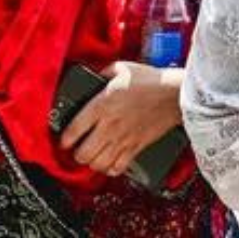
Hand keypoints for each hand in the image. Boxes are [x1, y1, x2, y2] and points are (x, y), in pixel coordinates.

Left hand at [61, 62, 182, 176]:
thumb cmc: (151, 80)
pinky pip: (118, 167)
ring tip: (92, 158)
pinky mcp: (137, 147)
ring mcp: (123, 139)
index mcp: (101, 105)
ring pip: (98, 164)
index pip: (73, 130)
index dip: (64, 139)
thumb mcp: (122, 68)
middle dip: (77, 154)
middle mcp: (109, 126)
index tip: (64, 140)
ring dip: (92, 163)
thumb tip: (95, 76)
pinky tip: (110, 163)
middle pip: (83, 153)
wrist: (175, 94)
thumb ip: (104, 73)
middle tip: (77, 150)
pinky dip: (111, 169)